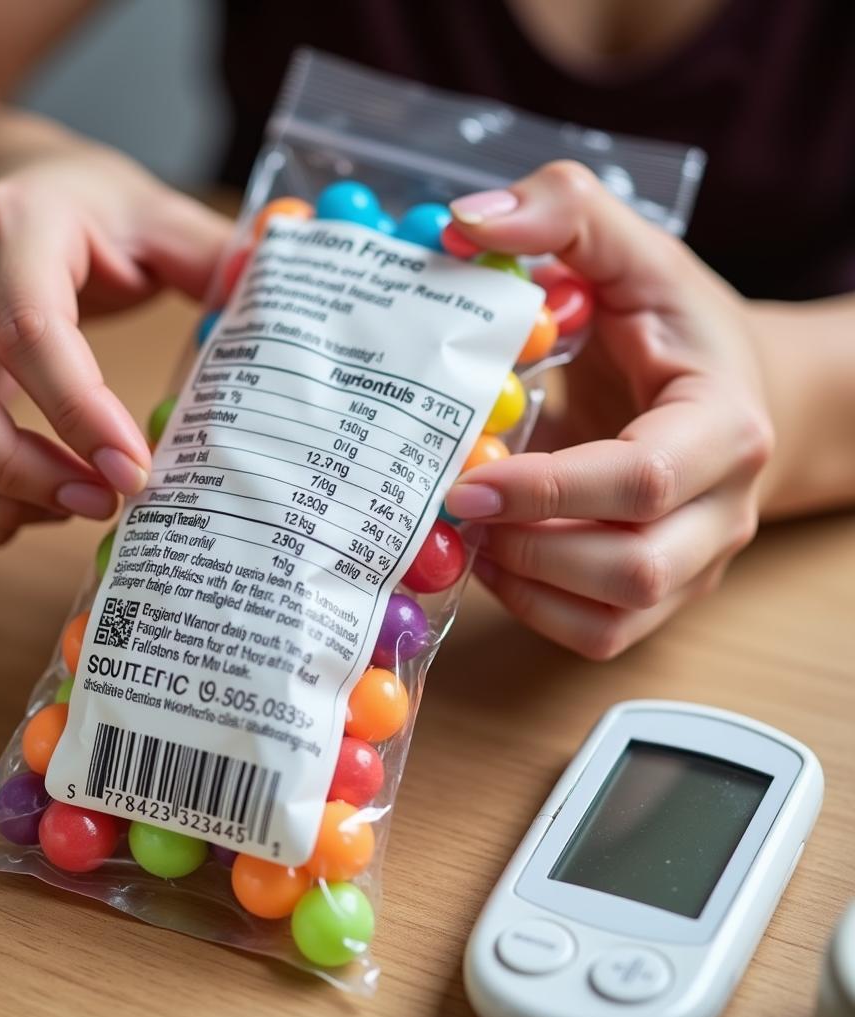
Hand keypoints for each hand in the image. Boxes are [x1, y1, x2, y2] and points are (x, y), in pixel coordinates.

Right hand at [0, 147, 230, 542]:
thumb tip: (267, 281)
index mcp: (15, 227)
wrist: (9, 188)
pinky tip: (21, 511)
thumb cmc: (91, 213)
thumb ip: (210, 254)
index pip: (30, 329)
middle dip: (17, 469)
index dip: (80, 413)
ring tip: (68, 510)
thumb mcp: (156, 216)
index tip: (135, 472)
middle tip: (99, 504)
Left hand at [446, 163, 773, 658]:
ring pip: (613, 618)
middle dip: (529, 546)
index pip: (644, 480)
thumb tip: (465, 222)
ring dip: (525, 584)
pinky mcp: (664, 592)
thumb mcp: (630, 253)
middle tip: (452, 508)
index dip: (550, 490)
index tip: (465, 481)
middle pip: (634, 567)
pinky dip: (536, 610)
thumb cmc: (672, 324)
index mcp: (723, 425)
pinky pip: (599, 634)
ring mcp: (695, 561)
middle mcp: (721, 509)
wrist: (731, 388)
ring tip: (468, 534)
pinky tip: (495, 560)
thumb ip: (563, 215)